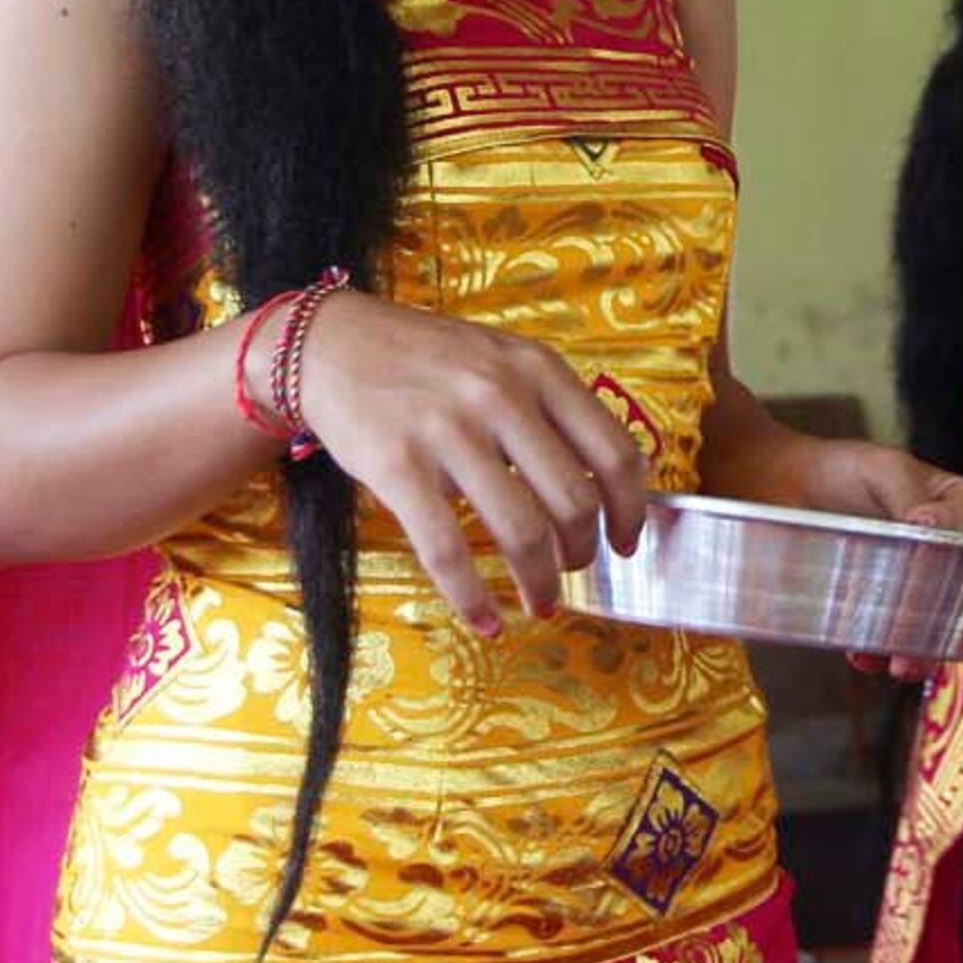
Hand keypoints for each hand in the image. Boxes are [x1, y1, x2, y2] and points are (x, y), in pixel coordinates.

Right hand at [293, 295, 653, 636]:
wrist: (332, 343)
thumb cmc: (425, 360)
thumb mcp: (501, 360)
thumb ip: (547, 409)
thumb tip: (597, 489)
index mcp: (538, 370)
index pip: (614, 452)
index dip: (631, 510)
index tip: (626, 542)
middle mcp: (501, 396)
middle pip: (573, 501)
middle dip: (580, 554)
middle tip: (570, 571)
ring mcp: (449, 430)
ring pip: (520, 531)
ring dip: (539, 584)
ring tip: (540, 604)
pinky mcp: (398, 465)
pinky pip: (447, 550)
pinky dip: (473, 598)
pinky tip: (485, 620)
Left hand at [798, 442, 962, 677]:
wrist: (783, 490)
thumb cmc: (839, 471)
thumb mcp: (880, 470)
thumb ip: (907, 493)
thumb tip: (929, 526)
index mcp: (955, 508)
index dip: (961, 545)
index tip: (927, 546)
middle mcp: (943, 552)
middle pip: (960, 593)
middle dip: (948, 622)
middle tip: (924, 636)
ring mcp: (912, 586)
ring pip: (932, 628)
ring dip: (921, 651)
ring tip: (898, 663)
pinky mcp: (880, 612)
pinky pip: (890, 641)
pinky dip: (879, 654)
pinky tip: (863, 655)